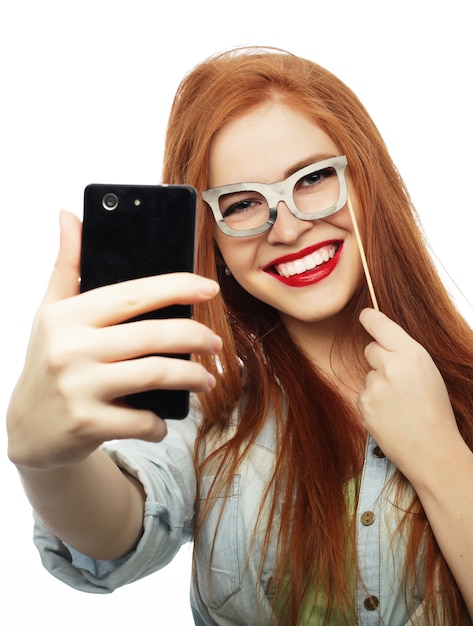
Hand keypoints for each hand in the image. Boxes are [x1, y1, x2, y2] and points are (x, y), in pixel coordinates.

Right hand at [7, 211, 221, 470]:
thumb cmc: (48, 362)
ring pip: (155, 374)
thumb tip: (70, 216)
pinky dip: (160, 423)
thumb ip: (67, 265)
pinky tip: (163, 421)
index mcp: (69, 316)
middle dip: (196, 337)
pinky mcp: (87, 424)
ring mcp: (78, 387)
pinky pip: (142, 420)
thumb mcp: (50, 312)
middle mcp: (71, 348)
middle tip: (216, 343)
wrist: (28, 429)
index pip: (134, 293)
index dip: (177, 287)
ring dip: (192, 377)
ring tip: (207, 379)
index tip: (210, 288)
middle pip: (153, 334)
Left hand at [357, 308, 464, 477]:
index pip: (381, 325)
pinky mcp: (364, 405)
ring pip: (368, 375)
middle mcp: (391, 366)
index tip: (364, 315)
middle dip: (379, 359)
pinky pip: (364, 395)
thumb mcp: (430, 372)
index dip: (370, 318)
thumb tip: (383, 340)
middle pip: (370, 349)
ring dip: (378, 385)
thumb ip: (406, 354)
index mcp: (413, 354)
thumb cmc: (437, 411)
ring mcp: (375, 386)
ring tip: (400, 405)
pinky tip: (391, 416)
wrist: (433, 451)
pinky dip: (373, 404)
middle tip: (398, 380)